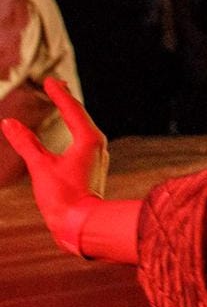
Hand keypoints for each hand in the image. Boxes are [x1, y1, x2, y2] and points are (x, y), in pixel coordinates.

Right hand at [0, 78, 107, 256]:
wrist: (83, 225)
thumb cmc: (63, 196)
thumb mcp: (40, 167)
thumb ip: (26, 143)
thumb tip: (8, 123)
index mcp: (89, 140)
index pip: (72, 110)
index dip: (59, 94)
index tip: (50, 81)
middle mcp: (98, 145)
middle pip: (81, 116)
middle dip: (66, 100)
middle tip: (57, 85)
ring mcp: (98, 156)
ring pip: (84, 128)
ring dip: (72, 114)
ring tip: (63, 103)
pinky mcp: (93, 167)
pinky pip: (84, 140)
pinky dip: (74, 129)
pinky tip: (71, 132)